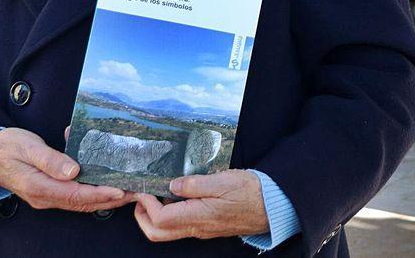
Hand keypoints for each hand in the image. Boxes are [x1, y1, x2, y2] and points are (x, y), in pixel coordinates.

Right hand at [0, 127, 128, 211]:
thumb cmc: (6, 146)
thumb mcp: (27, 147)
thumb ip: (50, 159)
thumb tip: (73, 171)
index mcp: (39, 187)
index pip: (76, 195)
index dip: (100, 193)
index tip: (120, 190)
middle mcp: (44, 197)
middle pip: (83, 202)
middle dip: (110, 199)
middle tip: (135, 191)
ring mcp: (46, 196)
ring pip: (81, 201)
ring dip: (104, 197)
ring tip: (128, 190)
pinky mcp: (48, 191)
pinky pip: (74, 195)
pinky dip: (93, 191)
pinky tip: (107, 182)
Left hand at [132, 170, 268, 240]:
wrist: (272, 206)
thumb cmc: (251, 192)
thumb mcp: (223, 180)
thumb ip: (195, 184)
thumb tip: (172, 185)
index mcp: (198, 216)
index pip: (160, 218)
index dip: (146, 204)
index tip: (144, 188)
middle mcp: (197, 227)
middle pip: (157, 233)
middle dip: (142, 216)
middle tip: (142, 196)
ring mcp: (201, 229)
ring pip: (167, 231)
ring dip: (154, 215)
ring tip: (156, 192)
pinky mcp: (206, 225)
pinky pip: (180, 225)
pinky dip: (169, 213)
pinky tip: (175, 195)